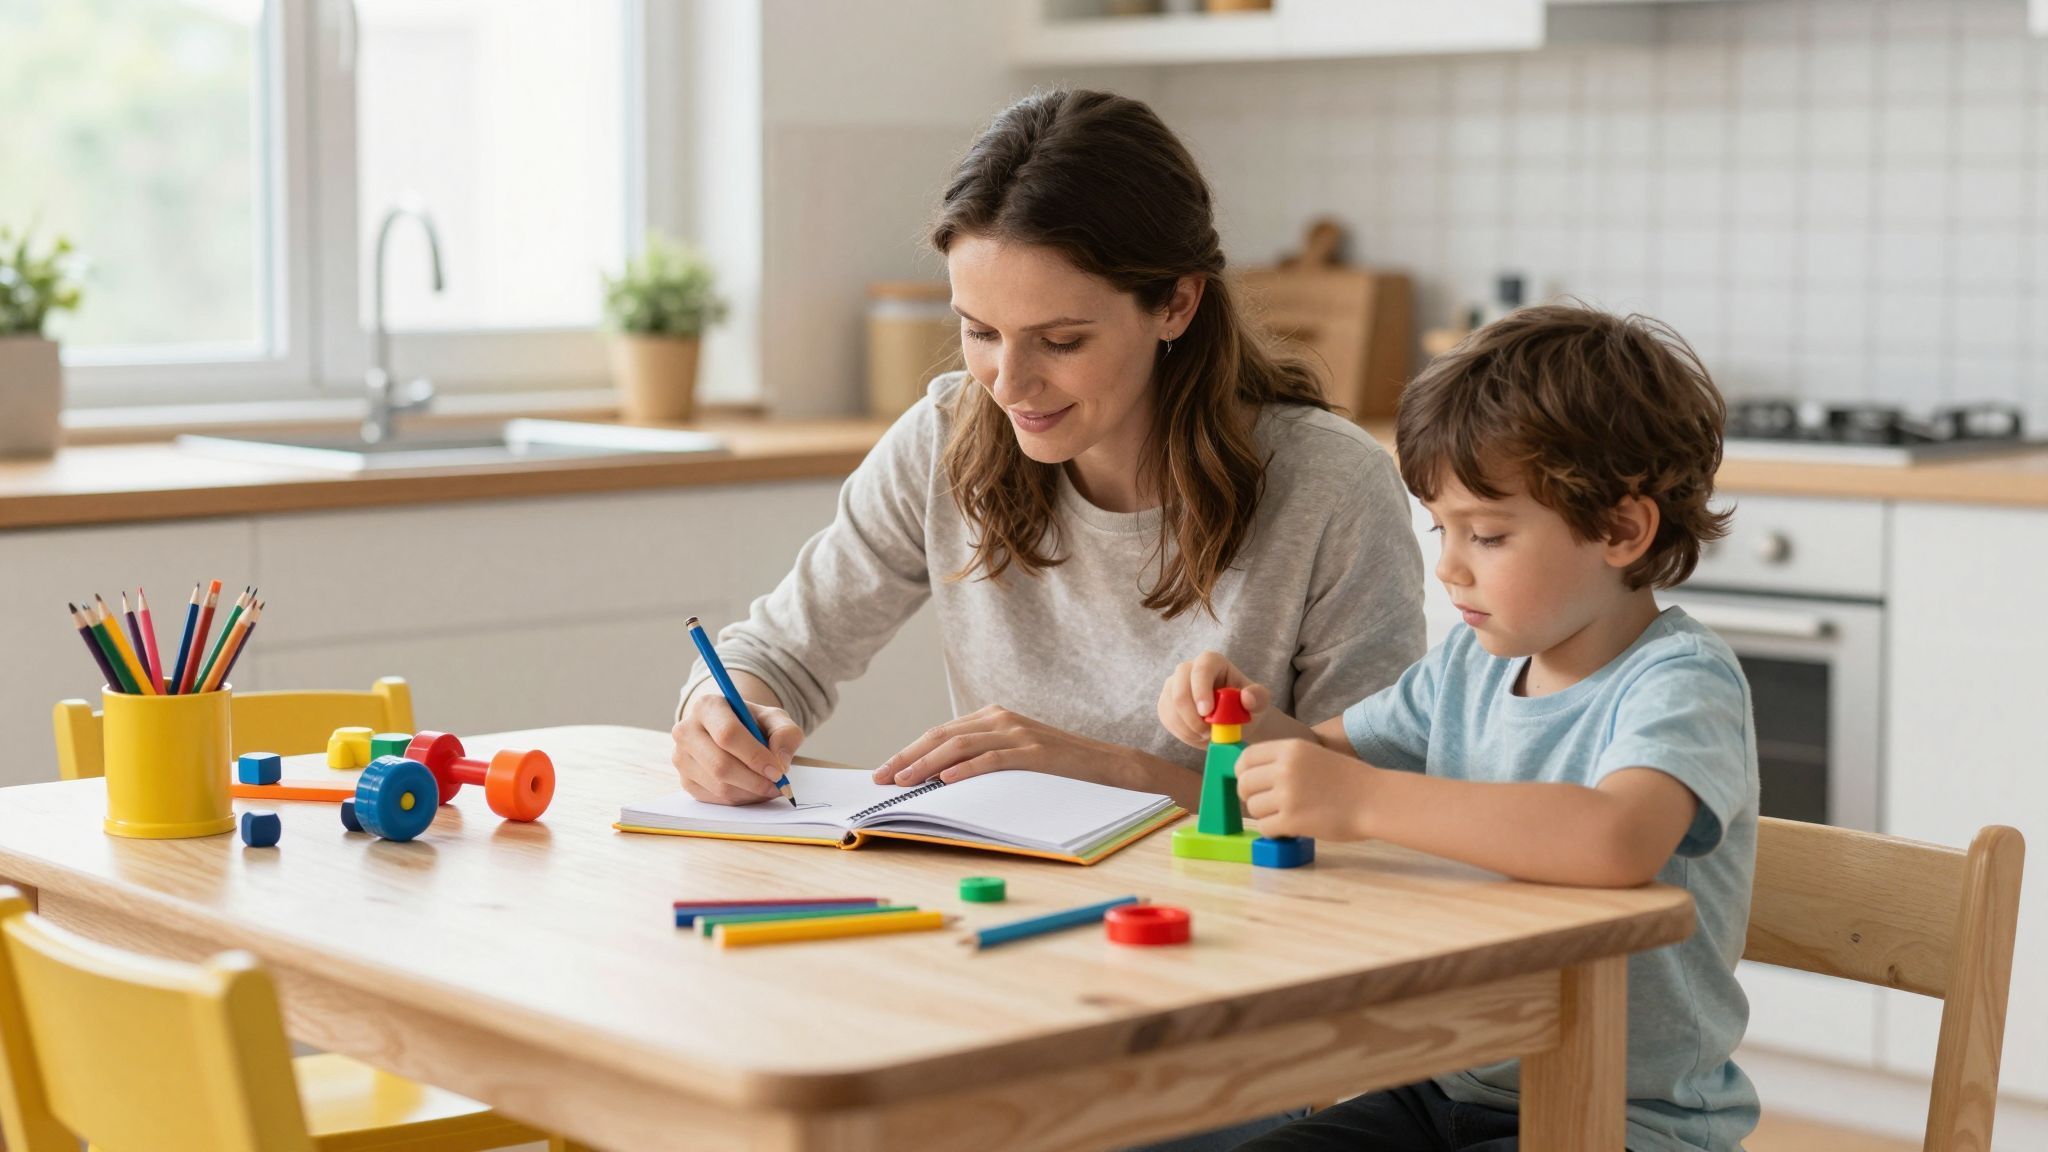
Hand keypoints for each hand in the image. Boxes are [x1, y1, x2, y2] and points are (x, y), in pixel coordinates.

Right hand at [672, 689, 803, 804]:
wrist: (731, 731)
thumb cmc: (753, 723)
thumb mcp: (775, 719)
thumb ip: (785, 733)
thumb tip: (781, 761)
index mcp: (707, 706)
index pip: (728, 734)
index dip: (755, 756)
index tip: (778, 771)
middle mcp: (686, 730)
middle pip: (720, 765)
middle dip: (755, 781)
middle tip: (778, 785)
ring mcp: (681, 757)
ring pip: (719, 786)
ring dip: (750, 792)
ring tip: (769, 787)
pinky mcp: (685, 780)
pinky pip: (715, 799)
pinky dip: (740, 799)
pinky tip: (753, 789)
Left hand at [876, 705, 1133, 787]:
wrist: (1108, 764)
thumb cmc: (1058, 765)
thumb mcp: (1015, 753)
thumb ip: (983, 754)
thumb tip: (938, 776)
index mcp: (992, 717)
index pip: (939, 732)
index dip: (908, 751)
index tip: (883, 772)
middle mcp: (1000, 719)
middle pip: (941, 735)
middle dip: (906, 757)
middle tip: (881, 779)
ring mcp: (1018, 733)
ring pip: (959, 745)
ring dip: (926, 765)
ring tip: (903, 782)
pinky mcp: (1034, 751)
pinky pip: (992, 759)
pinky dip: (965, 768)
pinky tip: (945, 780)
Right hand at [1157, 650, 1272, 748]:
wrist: (1234, 720)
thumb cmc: (1246, 706)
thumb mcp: (1260, 702)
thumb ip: (1258, 697)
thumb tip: (1247, 697)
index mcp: (1212, 661)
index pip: (1201, 669)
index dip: (1201, 690)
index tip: (1207, 713)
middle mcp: (1188, 669)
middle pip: (1178, 688)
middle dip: (1191, 715)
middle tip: (1209, 733)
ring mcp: (1173, 685)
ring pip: (1170, 706)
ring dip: (1188, 728)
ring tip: (1209, 736)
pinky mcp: (1166, 703)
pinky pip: (1167, 718)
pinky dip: (1182, 733)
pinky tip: (1198, 737)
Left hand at [1236, 738, 1376, 840]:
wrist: (1374, 800)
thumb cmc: (1348, 780)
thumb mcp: (1313, 756)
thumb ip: (1284, 762)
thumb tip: (1250, 774)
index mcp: (1290, 749)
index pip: (1245, 759)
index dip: (1242, 773)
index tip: (1250, 783)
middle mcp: (1284, 769)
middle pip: (1244, 784)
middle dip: (1250, 796)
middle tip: (1267, 804)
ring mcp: (1287, 795)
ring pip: (1252, 808)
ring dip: (1265, 815)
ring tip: (1286, 815)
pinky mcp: (1291, 820)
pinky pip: (1264, 827)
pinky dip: (1273, 831)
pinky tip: (1289, 828)